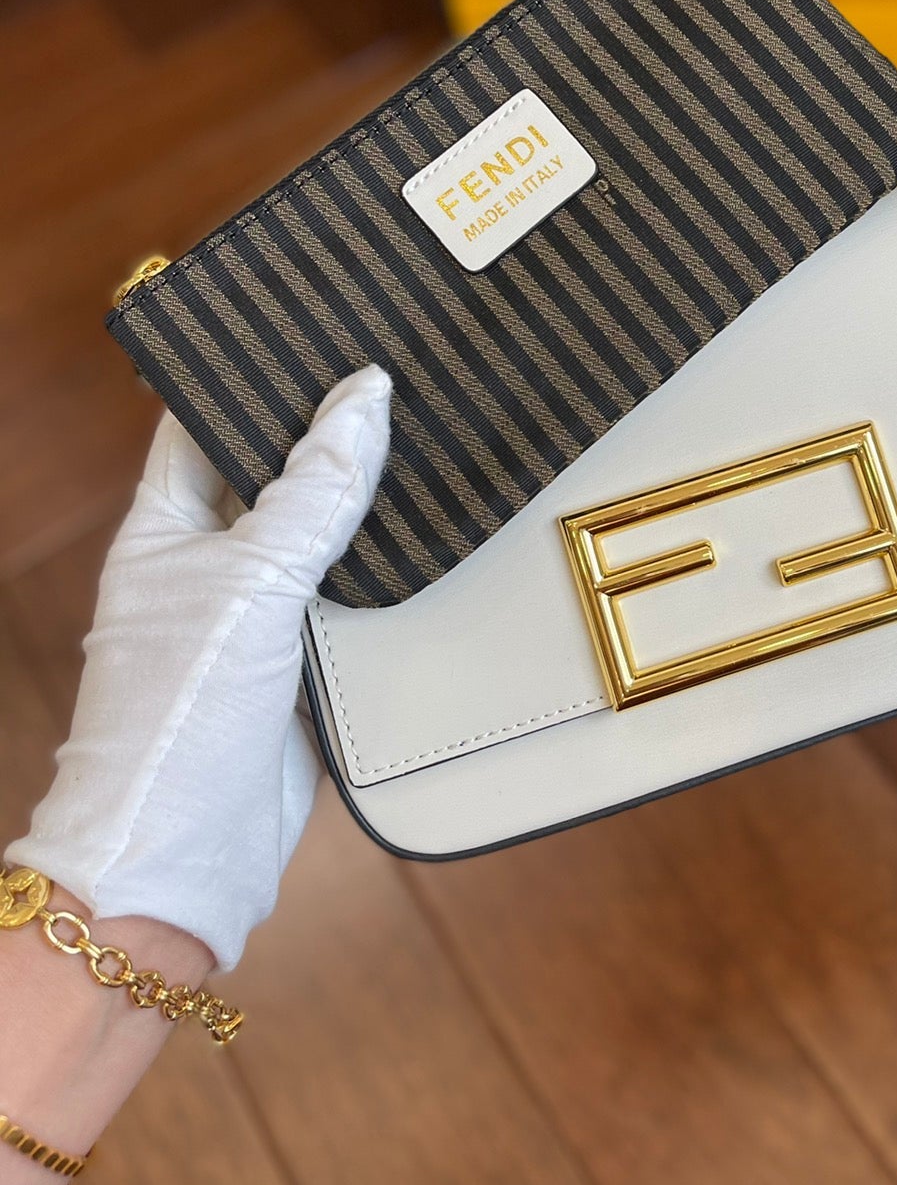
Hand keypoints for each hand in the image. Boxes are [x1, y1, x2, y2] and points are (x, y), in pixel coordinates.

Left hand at [6, 366, 390, 970]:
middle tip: (404, 369)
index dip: (253, 374)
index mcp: (163, 529)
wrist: (183, 862)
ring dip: (371, 504)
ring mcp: (259, 619)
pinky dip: (393, 572)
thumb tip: (367, 394)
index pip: (204, 424)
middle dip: (331, 432)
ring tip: (438, 432)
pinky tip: (443, 534)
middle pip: (276, 476)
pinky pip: (355, 600)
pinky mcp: (307, 669)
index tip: (316, 322)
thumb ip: (314, 491)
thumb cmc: (177, 718)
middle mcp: (208, 567)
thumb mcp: (249, 581)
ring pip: (324, 538)